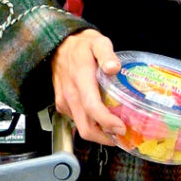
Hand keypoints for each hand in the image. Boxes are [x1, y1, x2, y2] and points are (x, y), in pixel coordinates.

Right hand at [51, 29, 124, 145]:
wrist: (58, 45)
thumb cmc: (81, 45)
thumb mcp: (97, 42)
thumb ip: (106, 54)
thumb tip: (114, 67)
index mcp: (81, 78)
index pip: (92, 107)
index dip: (107, 122)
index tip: (121, 127)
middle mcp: (70, 94)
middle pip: (86, 127)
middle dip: (105, 137)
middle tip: (122, 135)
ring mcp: (64, 101)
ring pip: (81, 127)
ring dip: (98, 133)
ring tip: (115, 130)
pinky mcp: (62, 104)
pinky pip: (76, 121)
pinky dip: (90, 125)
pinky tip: (102, 119)